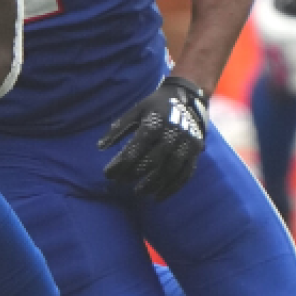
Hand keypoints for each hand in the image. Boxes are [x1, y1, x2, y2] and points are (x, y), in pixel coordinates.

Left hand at [99, 76, 208, 198]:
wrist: (187, 98)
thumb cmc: (155, 105)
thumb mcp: (136, 110)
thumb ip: (118, 128)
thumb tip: (100, 147)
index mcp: (155, 123)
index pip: (135, 148)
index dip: (121, 163)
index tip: (108, 174)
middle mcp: (172, 135)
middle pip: (152, 161)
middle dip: (134, 174)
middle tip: (120, 183)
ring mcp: (186, 144)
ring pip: (169, 170)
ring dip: (153, 184)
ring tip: (138, 192)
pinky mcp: (195, 152)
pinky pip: (185, 174)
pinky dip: (172, 188)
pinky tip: (158, 197)